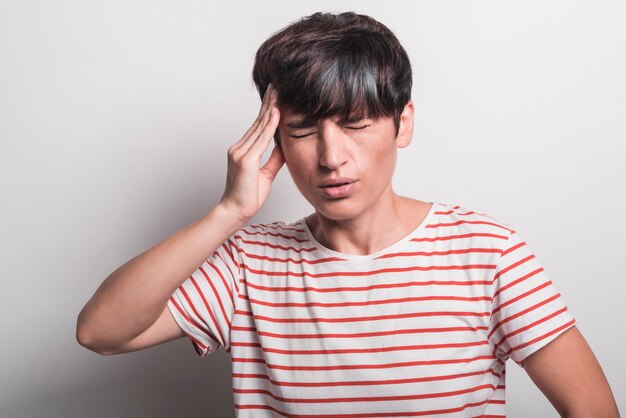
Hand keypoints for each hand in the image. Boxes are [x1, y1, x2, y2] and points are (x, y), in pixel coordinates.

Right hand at [219, 84, 283, 221]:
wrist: (234, 211)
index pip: (259, 126)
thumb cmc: (248, 197)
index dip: (268, 110)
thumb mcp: (265, 175)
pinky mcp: (245, 159)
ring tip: (278, 92)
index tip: (276, 96)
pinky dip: (270, 124)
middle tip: (277, 85)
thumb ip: (274, 159)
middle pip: (258, 121)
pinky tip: (277, 112)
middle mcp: (240, 147)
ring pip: (260, 126)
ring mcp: (241, 152)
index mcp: (244, 150)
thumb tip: (283, 146)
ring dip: (270, 108)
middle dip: (269, 102)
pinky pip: (261, 139)